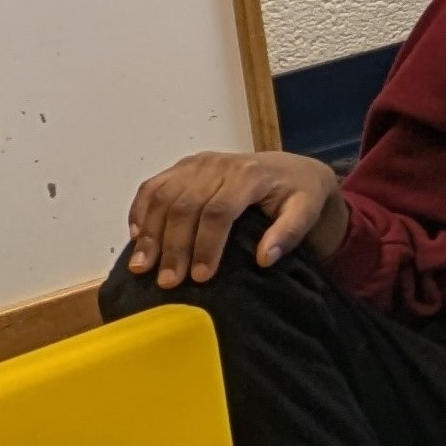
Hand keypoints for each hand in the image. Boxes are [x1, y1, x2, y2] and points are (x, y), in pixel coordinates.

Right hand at [124, 151, 342, 288]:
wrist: (294, 170)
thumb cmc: (301, 195)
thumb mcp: (308, 211)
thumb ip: (290, 233)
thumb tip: (264, 258)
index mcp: (250, 174)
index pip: (219, 211)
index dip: (206, 245)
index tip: (200, 276)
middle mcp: (218, 164)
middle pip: (185, 205)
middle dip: (174, 246)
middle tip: (167, 281)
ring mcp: (196, 164)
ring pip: (162, 196)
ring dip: (149, 233)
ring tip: (142, 267)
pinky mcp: (183, 167)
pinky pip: (153, 187)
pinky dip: (140, 212)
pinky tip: (137, 239)